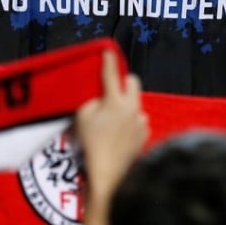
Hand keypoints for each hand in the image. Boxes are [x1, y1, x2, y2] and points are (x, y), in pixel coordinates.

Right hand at [75, 50, 148, 199]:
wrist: (108, 174)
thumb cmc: (91, 146)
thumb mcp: (81, 118)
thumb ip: (92, 102)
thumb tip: (101, 101)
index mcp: (115, 102)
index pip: (110, 74)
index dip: (108, 60)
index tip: (108, 50)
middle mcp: (132, 109)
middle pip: (133, 82)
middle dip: (123, 82)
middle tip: (111, 90)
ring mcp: (141, 123)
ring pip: (135, 104)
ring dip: (126, 106)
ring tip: (112, 121)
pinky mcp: (144, 136)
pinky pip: (138, 122)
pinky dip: (130, 124)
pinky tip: (119, 135)